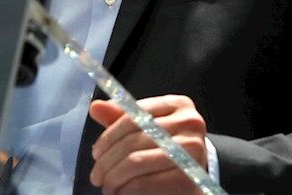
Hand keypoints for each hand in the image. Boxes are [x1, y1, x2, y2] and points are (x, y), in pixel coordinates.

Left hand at [88, 94, 206, 194]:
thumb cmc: (167, 149)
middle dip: (107, 160)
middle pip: (133, 140)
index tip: (96, 152)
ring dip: (114, 176)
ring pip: (136, 161)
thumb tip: (95, 107)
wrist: (196, 176)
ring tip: (106, 184)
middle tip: (96, 175)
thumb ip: (121, 118)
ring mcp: (192, 149)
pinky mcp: (190, 176)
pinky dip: (126, 189)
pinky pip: (145, 182)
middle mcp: (190, 123)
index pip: (133, 117)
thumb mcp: (147, 129)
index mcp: (178, 105)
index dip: (109, 136)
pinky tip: (120, 192)